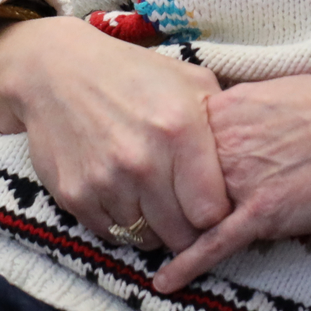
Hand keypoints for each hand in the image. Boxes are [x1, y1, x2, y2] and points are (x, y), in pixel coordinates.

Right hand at [0, 16, 230, 255]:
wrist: (56, 71)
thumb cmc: (132, 74)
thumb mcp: (189, 81)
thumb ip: (224, 121)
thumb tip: (254, 158)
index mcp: (180, 130)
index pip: (213, 213)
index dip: (217, 215)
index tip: (213, 206)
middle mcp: (143, 161)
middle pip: (181, 235)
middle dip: (188, 229)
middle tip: (185, 211)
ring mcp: (106, 182)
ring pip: (146, 239)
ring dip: (154, 227)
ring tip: (153, 200)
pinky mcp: (75, 196)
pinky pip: (111, 234)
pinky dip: (121, 224)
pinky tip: (124, 197)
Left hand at [153, 60, 310, 293]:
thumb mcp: (271, 92)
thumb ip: (236, 113)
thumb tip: (221, 124)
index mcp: (221, 111)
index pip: (169, 142)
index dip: (160, 164)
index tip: (145, 173)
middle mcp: (222, 145)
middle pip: (171, 180)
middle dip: (157, 200)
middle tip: (140, 215)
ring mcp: (240, 181)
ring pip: (188, 213)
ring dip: (168, 232)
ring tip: (144, 246)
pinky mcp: (262, 213)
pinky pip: (214, 245)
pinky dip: (187, 265)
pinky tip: (164, 282)